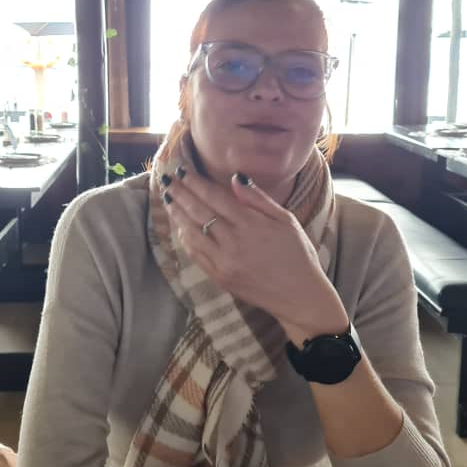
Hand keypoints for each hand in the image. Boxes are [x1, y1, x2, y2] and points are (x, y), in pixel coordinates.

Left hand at [161, 167, 347, 341]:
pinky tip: (181, 228)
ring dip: (178, 215)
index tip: (182, 171)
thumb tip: (235, 178)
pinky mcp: (219, 277)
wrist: (299, 296)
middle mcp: (233, 242)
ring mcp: (223, 261)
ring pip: (192, 233)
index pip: (214, 197)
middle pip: (198, 212)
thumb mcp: (285, 220)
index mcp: (250, 224)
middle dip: (181, 194)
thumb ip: (258, 199)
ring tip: (169, 200)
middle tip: (167, 180)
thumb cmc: (297, 254)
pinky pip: (195, 254)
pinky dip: (185, 239)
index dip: (195, 182)